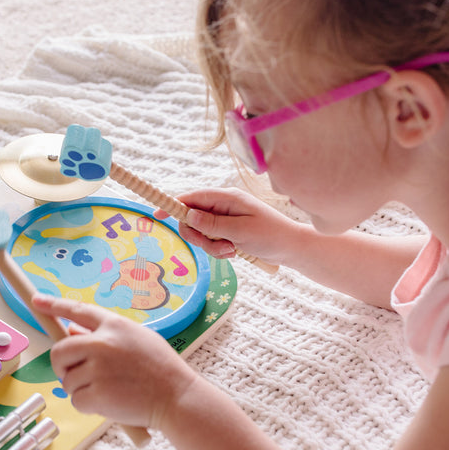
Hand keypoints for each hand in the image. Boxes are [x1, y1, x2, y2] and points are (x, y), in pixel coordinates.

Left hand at [31, 294, 197, 428]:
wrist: (177, 397)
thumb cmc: (160, 369)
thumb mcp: (137, 340)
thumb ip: (105, 335)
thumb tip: (72, 331)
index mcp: (115, 325)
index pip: (78, 310)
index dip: (55, 305)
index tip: (37, 301)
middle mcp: (103, 343)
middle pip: (60, 350)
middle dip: (62, 365)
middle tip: (75, 374)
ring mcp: (98, 369)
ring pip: (67, 380)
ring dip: (81, 389)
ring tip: (108, 390)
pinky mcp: (96, 393)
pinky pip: (76, 400)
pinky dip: (88, 406)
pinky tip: (109, 403)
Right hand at [157, 188, 294, 263]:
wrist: (291, 248)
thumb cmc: (270, 235)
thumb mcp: (240, 231)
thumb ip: (213, 224)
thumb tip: (189, 215)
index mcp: (227, 197)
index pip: (192, 197)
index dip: (173, 205)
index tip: (157, 215)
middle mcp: (223, 205)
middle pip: (192, 219)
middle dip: (199, 236)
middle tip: (217, 247)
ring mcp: (224, 218)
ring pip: (200, 233)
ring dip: (211, 246)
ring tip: (231, 251)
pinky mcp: (227, 230)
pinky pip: (211, 240)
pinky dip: (218, 249)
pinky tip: (235, 252)